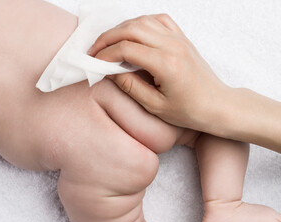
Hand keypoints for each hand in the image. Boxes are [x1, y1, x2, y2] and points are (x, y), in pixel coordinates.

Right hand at [88, 14, 230, 132]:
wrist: (217, 105)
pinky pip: (158, 20)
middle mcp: (172, 45)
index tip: (94, 63)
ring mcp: (178, 39)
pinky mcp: (182, 38)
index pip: (126, 49)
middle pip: (131, 29)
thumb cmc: (189, 110)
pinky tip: (132, 34)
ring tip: (108, 42)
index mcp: (166, 64)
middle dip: (107, 37)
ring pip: (142, 21)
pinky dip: (140, 23)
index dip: (105, 55)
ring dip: (121, 29)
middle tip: (94, 50)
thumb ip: (130, 86)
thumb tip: (109, 72)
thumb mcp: (155, 105)